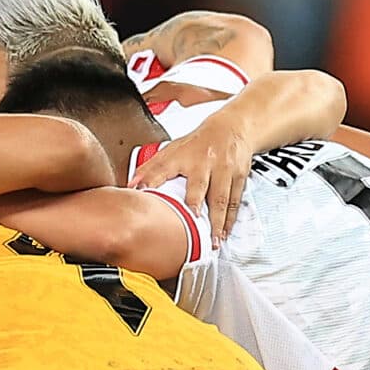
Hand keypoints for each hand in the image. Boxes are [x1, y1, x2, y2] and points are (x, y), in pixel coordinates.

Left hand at [131, 113, 251, 241]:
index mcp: (184, 155)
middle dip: (195, 205)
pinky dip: (230, 220)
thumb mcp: (173, 149)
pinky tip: (224, 233)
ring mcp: (224, 170)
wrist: (232, 128)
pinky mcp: (239, 177)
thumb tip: (131, 186)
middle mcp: (205, 162)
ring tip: (213, 241)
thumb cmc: (199, 143)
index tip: (143, 194)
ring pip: (221, 198)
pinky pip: (234, 201)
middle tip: (192, 224)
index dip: (153, 180)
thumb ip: (152, 168)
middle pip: (199, 186)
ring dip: (217, 222)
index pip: (164, 167)